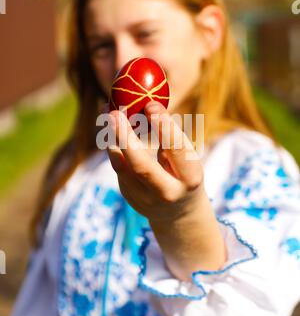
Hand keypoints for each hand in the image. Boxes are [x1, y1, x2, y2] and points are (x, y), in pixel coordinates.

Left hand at [106, 100, 203, 225]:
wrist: (178, 212)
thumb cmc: (183, 173)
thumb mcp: (185, 158)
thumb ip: (169, 138)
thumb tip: (147, 103)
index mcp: (190, 178)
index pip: (176, 149)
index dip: (163, 126)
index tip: (150, 104)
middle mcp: (168, 192)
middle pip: (141, 165)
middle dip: (125, 137)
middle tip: (114, 112)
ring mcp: (146, 198)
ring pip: (122, 166)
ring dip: (112, 138)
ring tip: (107, 112)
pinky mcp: (130, 196)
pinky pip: (118, 167)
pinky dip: (112, 144)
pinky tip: (109, 127)